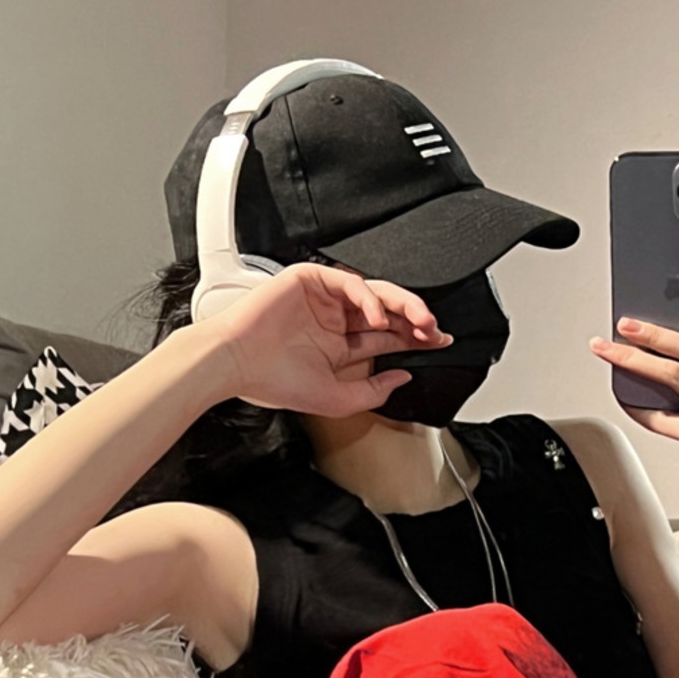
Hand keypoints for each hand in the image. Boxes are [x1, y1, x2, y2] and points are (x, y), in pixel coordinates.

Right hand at [206, 261, 452, 417]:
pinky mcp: (310, 280)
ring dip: (402, 305)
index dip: (417, 338)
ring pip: (376, 293)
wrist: (237, 365)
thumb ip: (374, 391)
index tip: (440, 342)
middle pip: (388, 312)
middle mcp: (336, 319)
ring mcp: (325, 298)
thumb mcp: (338, 398)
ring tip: (421, 322)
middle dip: (416, 320)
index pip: (388, 337)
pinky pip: (349, 282)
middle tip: (435, 331)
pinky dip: (367, 298)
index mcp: (342, 344)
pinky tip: (377, 317)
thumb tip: (404, 378)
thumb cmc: (275, 382)